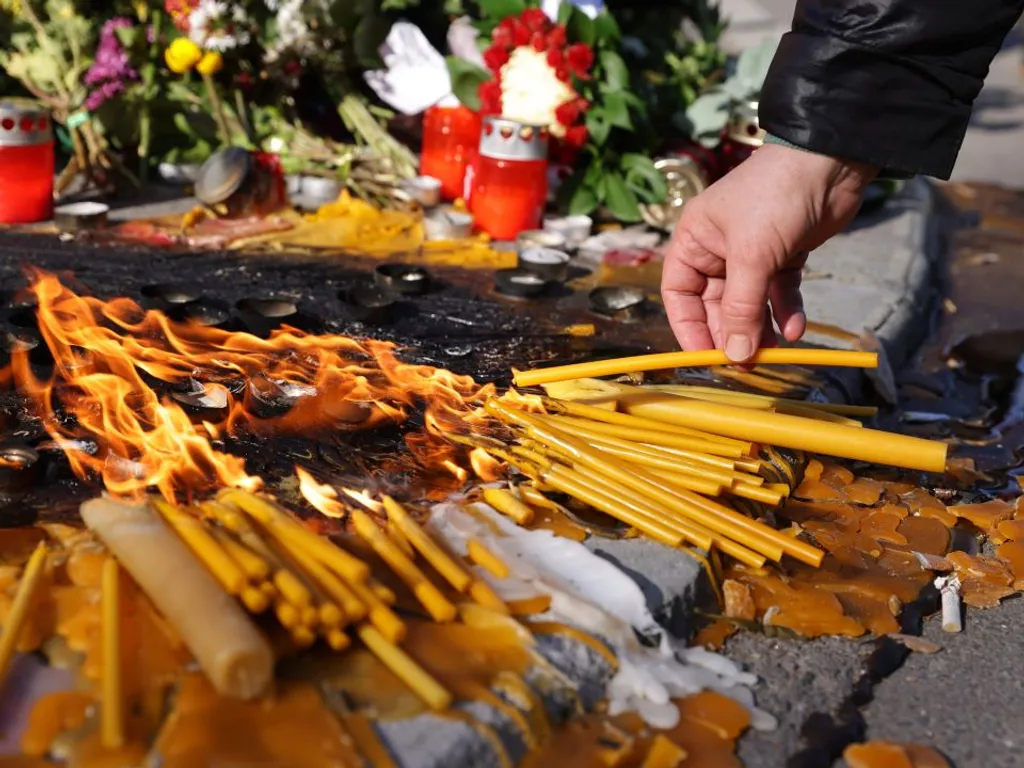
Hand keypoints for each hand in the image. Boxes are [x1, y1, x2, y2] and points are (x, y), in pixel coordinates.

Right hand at [661, 143, 877, 361]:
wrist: (830, 162)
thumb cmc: (776, 197)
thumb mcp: (752, 255)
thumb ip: (742, 308)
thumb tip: (735, 356)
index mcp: (694, 240)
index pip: (679, 294)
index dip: (689, 328)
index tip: (706, 357)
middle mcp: (718, 249)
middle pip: (715, 304)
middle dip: (731, 333)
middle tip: (746, 362)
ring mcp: (752, 254)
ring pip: (749, 303)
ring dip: (760, 328)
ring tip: (773, 352)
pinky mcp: (783, 256)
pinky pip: (778, 293)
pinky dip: (786, 311)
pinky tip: (795, 329)